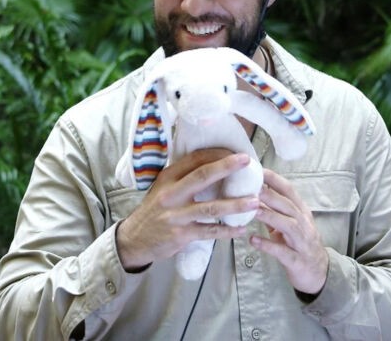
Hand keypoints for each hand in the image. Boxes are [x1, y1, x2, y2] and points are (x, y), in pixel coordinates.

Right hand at [116, 149, 260, 270]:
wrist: (135, 239)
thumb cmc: (155, 211)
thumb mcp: (163, 189)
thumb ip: (184, 178)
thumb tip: (215, 166)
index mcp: (168, 178)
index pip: (194, 159)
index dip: (216, 154)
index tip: (236, 152)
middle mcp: (171, 194)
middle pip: (202, 176)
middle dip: (226, 167)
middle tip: (247, 161)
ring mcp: (176, 215)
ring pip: (210, 208)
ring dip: (235, 205)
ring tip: (255, 202)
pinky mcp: (181, 235)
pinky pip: (209, 232)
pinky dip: (227, 231)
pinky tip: (241, 229)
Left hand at [250, 168, 328, 295]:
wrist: (320, 274)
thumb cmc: (301, 246)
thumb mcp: (289, 226)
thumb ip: (274, 212)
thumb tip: (254, 196)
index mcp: (301, 213)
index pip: (290, 192)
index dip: (275, 180)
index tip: (259, 170)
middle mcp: (304, 225)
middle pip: (288, 206)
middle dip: (270, 195)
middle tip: (252, 186)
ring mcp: (302, 243)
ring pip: (287, 225)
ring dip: (270, 216)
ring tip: (253, 209)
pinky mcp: (297, 260)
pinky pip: (282, 251)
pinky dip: (268, 245)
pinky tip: (253, 240)